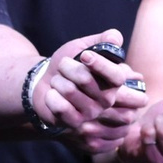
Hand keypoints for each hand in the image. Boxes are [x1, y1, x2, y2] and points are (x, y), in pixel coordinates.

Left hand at [34, 30, 148, 154]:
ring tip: (57, 81)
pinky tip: (52, 95)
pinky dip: (51, 96)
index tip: (85, 56)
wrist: (45, 83)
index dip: (101, 65)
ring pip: (70, 91)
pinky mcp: (75, 124)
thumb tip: (115, 38)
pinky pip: (60, 107)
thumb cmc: (68, 63)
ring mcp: (92, 113)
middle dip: (68, 66)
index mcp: (115, 81)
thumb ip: (102, 40)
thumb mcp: (84, 46)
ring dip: (57, 80)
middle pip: (87, 80)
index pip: (117, 76)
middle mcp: (108, 100)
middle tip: (63, 65)